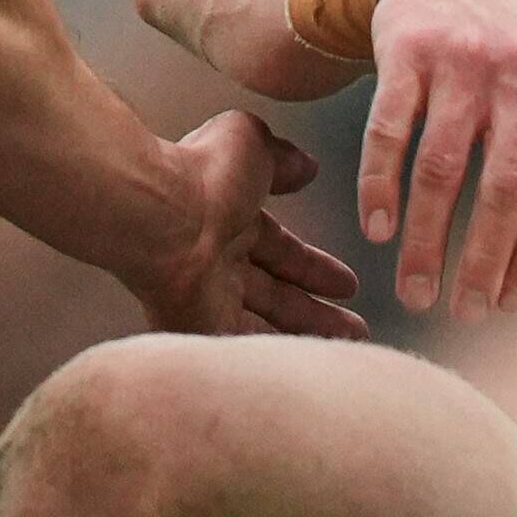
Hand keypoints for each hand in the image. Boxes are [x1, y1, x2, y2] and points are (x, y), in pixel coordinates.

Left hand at [128, 112, 365, 339]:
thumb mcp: (253, 147)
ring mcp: (207, 297)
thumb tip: (306, 166)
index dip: (313, 267)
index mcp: (231, 220)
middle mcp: (218, 262)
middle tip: (353, 329)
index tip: (346, 284)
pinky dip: (273, 356)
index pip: (279, 251)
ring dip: (303, 337)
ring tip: (346, 352)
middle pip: (276, 296)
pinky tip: (305, 369)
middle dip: (314, 311)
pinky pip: (243, 347)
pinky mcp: (200, 327)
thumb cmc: (204, 172)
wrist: (162, 210)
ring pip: (264, 326)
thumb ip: (280, 160)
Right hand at [362, 0, 516, 318]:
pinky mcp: (408, 47)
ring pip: (441, 170)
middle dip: (482, 263)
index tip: (512, 303)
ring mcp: (466, 57)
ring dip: (425, 241)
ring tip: (415, 290)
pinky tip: (378, 230)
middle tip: (464, 312)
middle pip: (504, 190)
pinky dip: (380, 188)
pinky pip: (389, 133)